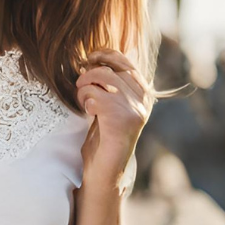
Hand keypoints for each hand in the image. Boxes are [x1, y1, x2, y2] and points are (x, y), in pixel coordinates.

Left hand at [75, 48, 154, 188]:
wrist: (106, 169)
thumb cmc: (104, 137)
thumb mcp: (111, 107)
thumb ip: (112, 86)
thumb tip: (96, 58)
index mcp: (144, 94)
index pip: (125, 61)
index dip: (104, 55)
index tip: (89, 58)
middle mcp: (143, 100)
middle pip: (110, 69)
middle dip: (89, 74)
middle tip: (80, 85)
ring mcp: (134, 109)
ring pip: (102, 77)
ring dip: (84, 86)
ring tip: (83, 100)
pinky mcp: (121, 118)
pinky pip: (95, 94)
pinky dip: (85, 100)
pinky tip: (88, 112)